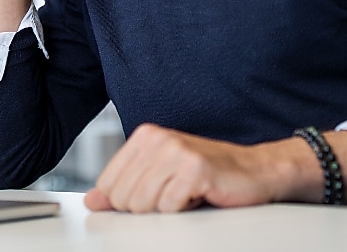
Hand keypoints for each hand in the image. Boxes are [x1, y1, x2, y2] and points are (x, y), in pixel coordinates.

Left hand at [84, 124, 297, 213]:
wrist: (253, 171)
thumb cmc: (206, 174)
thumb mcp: (158, 177)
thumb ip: (123, 186)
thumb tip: (93, 200)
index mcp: (144, 136)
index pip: (107, 184)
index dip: (127, 200)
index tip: (153, 193)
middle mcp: (157, 138)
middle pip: (122, 198)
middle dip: (148, 207)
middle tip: (173, 193)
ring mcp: (176, 151)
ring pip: (142, 204)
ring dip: (166, 208)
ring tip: (186, 193)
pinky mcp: (194, 169)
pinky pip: (169, 207)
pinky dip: (185, 209)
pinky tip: (199, 194)